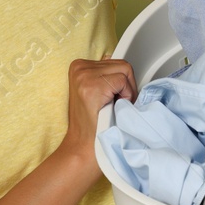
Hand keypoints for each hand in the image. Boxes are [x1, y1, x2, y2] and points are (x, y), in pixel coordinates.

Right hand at [57, 52, 136, 183]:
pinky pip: (123, 81)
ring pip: (125, 70)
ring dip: (126, 90)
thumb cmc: (92, 124)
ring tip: (113, 106)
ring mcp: (84, 75)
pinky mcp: (92, 85)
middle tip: (115, 105)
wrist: (83, 147)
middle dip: (126, 85)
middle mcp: (79, 67)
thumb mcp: (94, 92)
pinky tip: (113, 108)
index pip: (114, 61)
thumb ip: (103, 74)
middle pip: (122, 64)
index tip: (112, 97)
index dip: (120, 81)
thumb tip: (111, 57)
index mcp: (78, 66)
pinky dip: (125, 95)